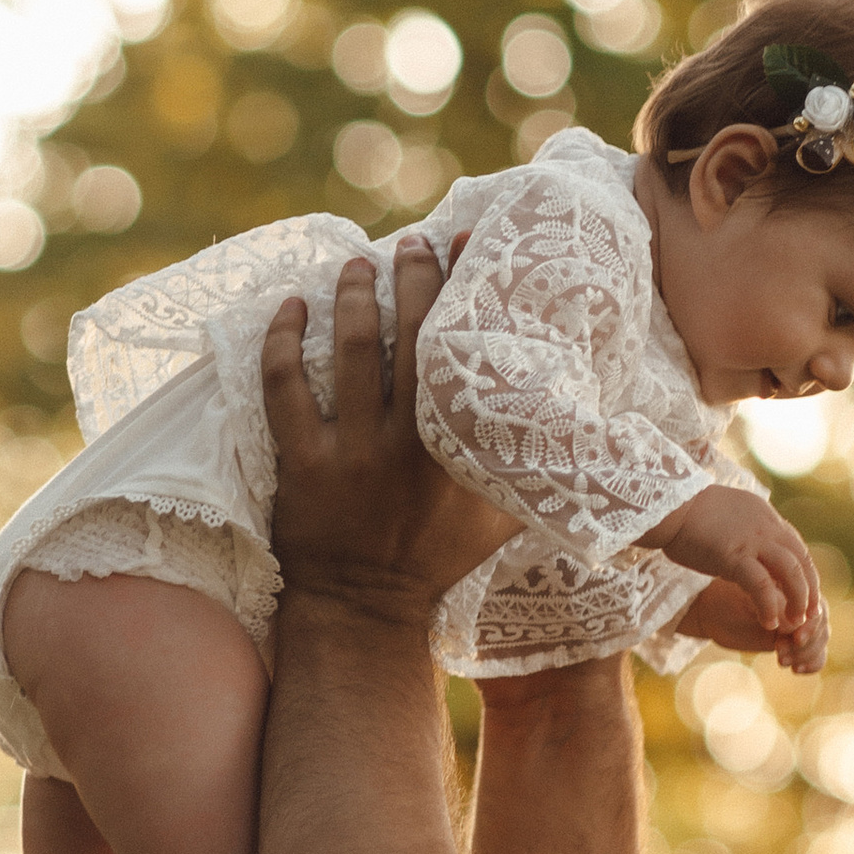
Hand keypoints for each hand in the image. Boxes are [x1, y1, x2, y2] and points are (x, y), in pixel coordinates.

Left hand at [262, 240, 517, 628]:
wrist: (367, 610)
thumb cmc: (439, 560)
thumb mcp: (502, 513)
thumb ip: (526, 464)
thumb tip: (571, 414)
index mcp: (459, 445)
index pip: (465, 347)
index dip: (465, 286)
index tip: (464, 242)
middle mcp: (408, 441)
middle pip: (408, 333)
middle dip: (411, 277)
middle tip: (410, 244)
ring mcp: (352, 451)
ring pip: (349, 350)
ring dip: (350, 297)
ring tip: (354, 265)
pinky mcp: (303, 463)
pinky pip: (285, 387)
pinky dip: (283, 341)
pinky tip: (288, 307)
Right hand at [648, 483, 820, 646]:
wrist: (666, 506)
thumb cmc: (687, 513)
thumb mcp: (728, 516)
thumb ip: (745, 530)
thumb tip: (749, 545)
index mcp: (765, 517)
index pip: (796, 548)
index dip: (804, 574)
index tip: (804, 595)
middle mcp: (766, 527)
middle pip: (802, 560)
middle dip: (809, 590)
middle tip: (807, 615)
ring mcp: (752, 540)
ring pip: (791, 571)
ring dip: (798, 599)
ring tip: (794, 622)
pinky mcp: (733, 555)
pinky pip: (761, 585)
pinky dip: (769, 605)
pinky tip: (769, 621)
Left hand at [673, 577, 829, 676]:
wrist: (713, 614)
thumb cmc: (725, 604)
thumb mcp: (747, 604)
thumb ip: (773, 608)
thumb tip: (795, 624)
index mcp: (791, 587)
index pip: (814, 609)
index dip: (809, 627)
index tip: (794, 640)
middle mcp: (800, 603)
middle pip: (822, 626)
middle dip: (806, 645)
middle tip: (779, 656)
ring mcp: (800, 622)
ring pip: (822, 639)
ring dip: (808, 655)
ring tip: (781, 662)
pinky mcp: (795, 640)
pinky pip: (817, 652)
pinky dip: (814, 662)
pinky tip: (798, 670)